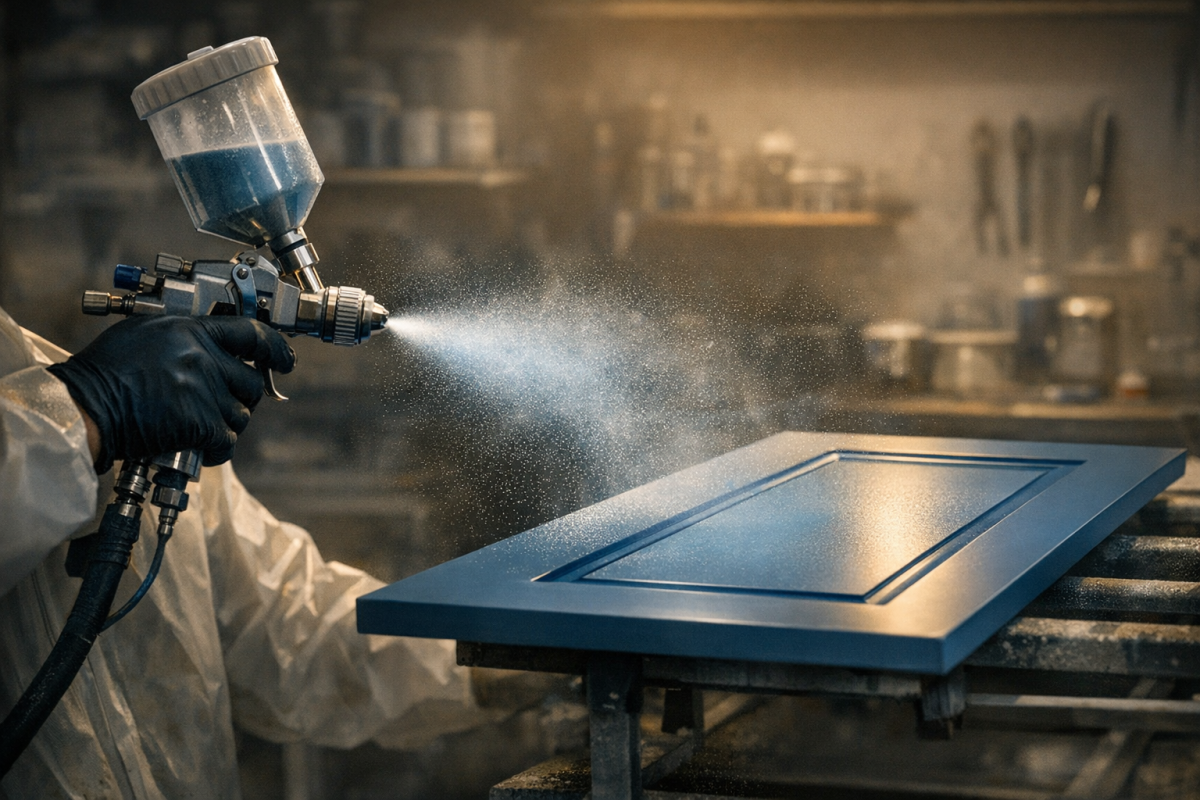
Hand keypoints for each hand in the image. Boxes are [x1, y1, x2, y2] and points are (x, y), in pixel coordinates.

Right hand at [48, 315, 295, 472]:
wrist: (83, 406)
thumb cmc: (104, 371)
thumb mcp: (142, 332)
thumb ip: (181, 334)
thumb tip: (207, 341)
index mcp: (191, 332)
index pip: (252, 334)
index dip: (276, 348)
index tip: (286, 360)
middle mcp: (204, 358)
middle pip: (252, 382)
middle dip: (242, 398)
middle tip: (221, 406)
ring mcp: (204, 391)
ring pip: (242, 415)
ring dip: (226, 425)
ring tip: (199, 426)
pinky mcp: (200, 423)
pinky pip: (228, 441)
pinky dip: (218, 450)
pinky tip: (202, 449)